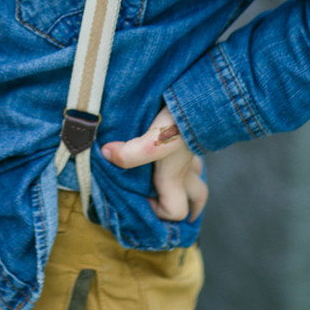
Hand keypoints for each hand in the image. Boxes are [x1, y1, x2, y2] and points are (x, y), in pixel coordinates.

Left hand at [102, 106, 207, 222]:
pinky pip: (192, 153)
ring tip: (170, 179)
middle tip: (168, 204)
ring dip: (187, 181)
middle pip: (197, 198)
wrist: (202, 96)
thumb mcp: (153, 141)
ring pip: (197, 174)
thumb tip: (107, 154)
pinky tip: (170, 146)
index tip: (142, 199)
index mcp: (174, 177)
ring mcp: (191, 151)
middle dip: (188, 207)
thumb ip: (130, 154)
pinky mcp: (192, 134)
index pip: (176, 212)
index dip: (160, 213)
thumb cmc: (179, 124)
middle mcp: (186, 169)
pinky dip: (183, 156)